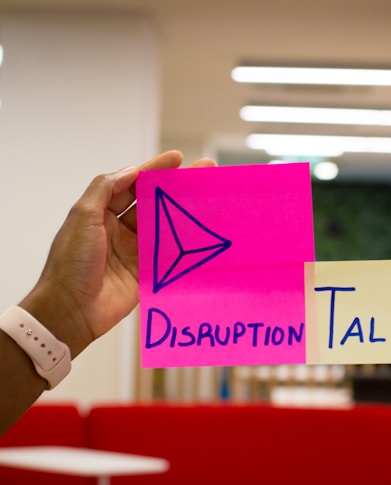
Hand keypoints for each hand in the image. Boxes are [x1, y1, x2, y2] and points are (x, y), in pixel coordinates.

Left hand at [20, 151, 215, 356]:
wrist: (72, 309)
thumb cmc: (71, 263)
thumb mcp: (82, 217)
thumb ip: (105, 189)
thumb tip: (131, 171)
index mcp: (101, 213)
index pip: (132, 185)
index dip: (155, 170)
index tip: (178, 158)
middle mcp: (119, 229)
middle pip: (153, 202)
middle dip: (177, 187)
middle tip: (202, 173)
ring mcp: (134, 250)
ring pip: (164, 225)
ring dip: (184, 212)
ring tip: (208, 198)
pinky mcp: (146, 271)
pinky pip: (168, 252)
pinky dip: (184, 241)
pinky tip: (202, 230)